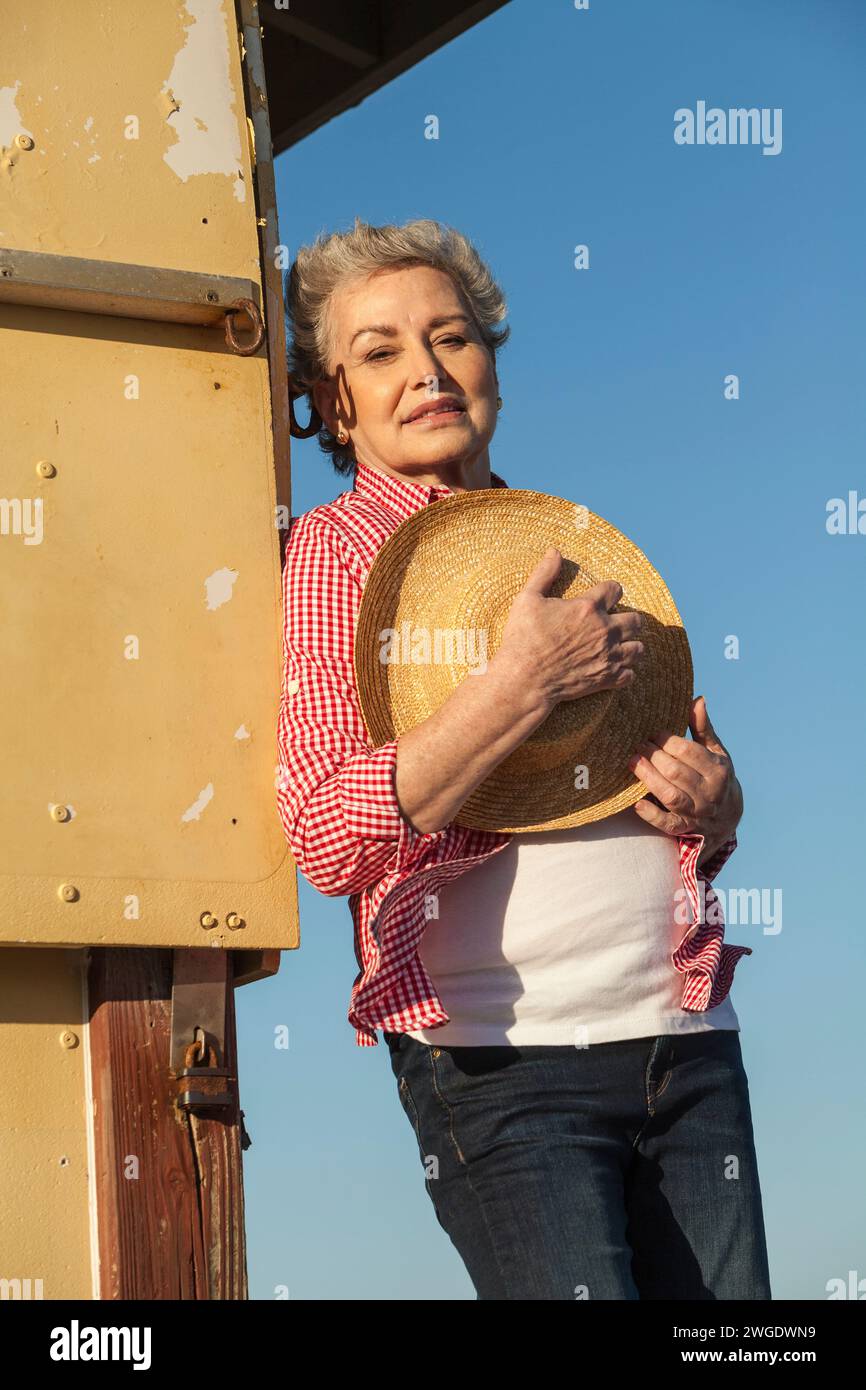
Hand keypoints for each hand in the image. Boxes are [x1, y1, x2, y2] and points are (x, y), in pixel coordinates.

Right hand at [497, 547, 644, 709]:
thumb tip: (554, 551)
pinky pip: (630, 675)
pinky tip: (614, 668)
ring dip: (630, 645)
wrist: (524, 679)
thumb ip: (544, 573)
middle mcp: (604, 630)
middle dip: (627, 619)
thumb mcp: (528, 599)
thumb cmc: (523, 638)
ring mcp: (609, 656)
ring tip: (618, 646)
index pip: (615, 589)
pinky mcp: (607, 678)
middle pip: (635, 620)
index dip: (610, 591)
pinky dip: (625, 672)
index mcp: (588, 607)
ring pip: (638, 648)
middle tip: (614, 623)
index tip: (603, 597)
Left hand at [627, 696, 742, 860]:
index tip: (652, 733)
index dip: (667, 740)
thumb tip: (698, 699)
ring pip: (670, 795)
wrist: (727, 817)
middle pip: (676, 772)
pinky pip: (667, 824)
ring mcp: (697, 813)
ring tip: (632, 761)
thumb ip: (703, 728)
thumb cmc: (716, 777)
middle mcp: (709, 793)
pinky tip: (636, 803)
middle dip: (654, 756)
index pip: (688, 752)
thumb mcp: (716, 753)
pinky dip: (651, 815)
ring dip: (648, 778)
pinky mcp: (684, 829)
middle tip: (638, 744)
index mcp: (717, 770)